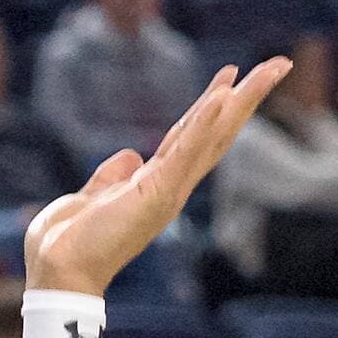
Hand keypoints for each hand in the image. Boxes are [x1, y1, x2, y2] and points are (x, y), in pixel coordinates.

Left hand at [23, 61, 290, 296]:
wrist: (58, 272)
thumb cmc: (69, 242)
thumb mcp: (91, 196)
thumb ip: (112, 175)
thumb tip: (129, 156)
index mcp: (156, 184)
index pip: (193, 136)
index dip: (213, 104)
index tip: (231, 76)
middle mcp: (172, 186)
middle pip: (218, 131)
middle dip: (248, 97)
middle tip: (278, 65)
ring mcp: (169, 189)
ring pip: (214, 136)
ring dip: (241, 101)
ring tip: (269, 70)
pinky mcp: (157, 193)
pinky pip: (185, 152)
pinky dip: (205, 124)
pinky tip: (223, 97)